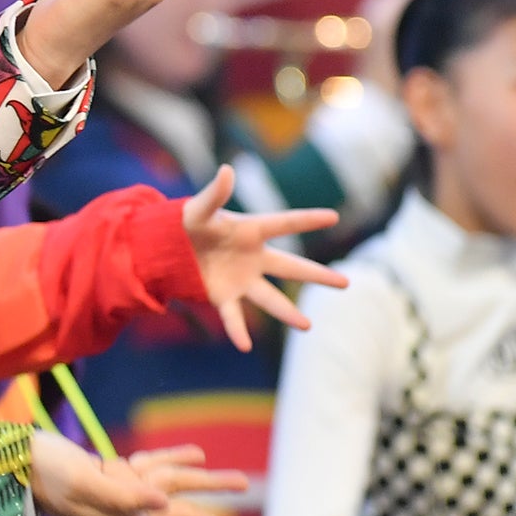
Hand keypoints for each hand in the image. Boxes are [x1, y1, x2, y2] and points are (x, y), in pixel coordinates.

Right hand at [31, 433, 256, 515]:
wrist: (13, 458)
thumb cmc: (44, 471)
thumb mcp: (83, 484)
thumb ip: (121, 495)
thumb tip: (164, 503)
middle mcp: (125, 508)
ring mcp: (119, 489)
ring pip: (174, 487)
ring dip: (208, 486)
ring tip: (242, 483)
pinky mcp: (110, 469)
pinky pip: (151, 465)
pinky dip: (175, 460)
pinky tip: (198, 456)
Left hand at [183, 165, 346, 351]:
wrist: (169, 246)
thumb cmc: (188, 222)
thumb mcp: (199, 208)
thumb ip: (215, 193)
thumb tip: (227, 170)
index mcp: (250, 231)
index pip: (284, 223)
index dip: (307, 219)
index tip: (334, 215)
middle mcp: (253, 258)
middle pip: (290, 268)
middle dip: (318, 276)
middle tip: (347, 282)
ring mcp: (241, 280)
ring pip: (269, 298)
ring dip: (287, 313)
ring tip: (308, 327)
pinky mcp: (223, 296)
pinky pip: (233, 316)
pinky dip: (238, 331)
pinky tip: (245, 346)